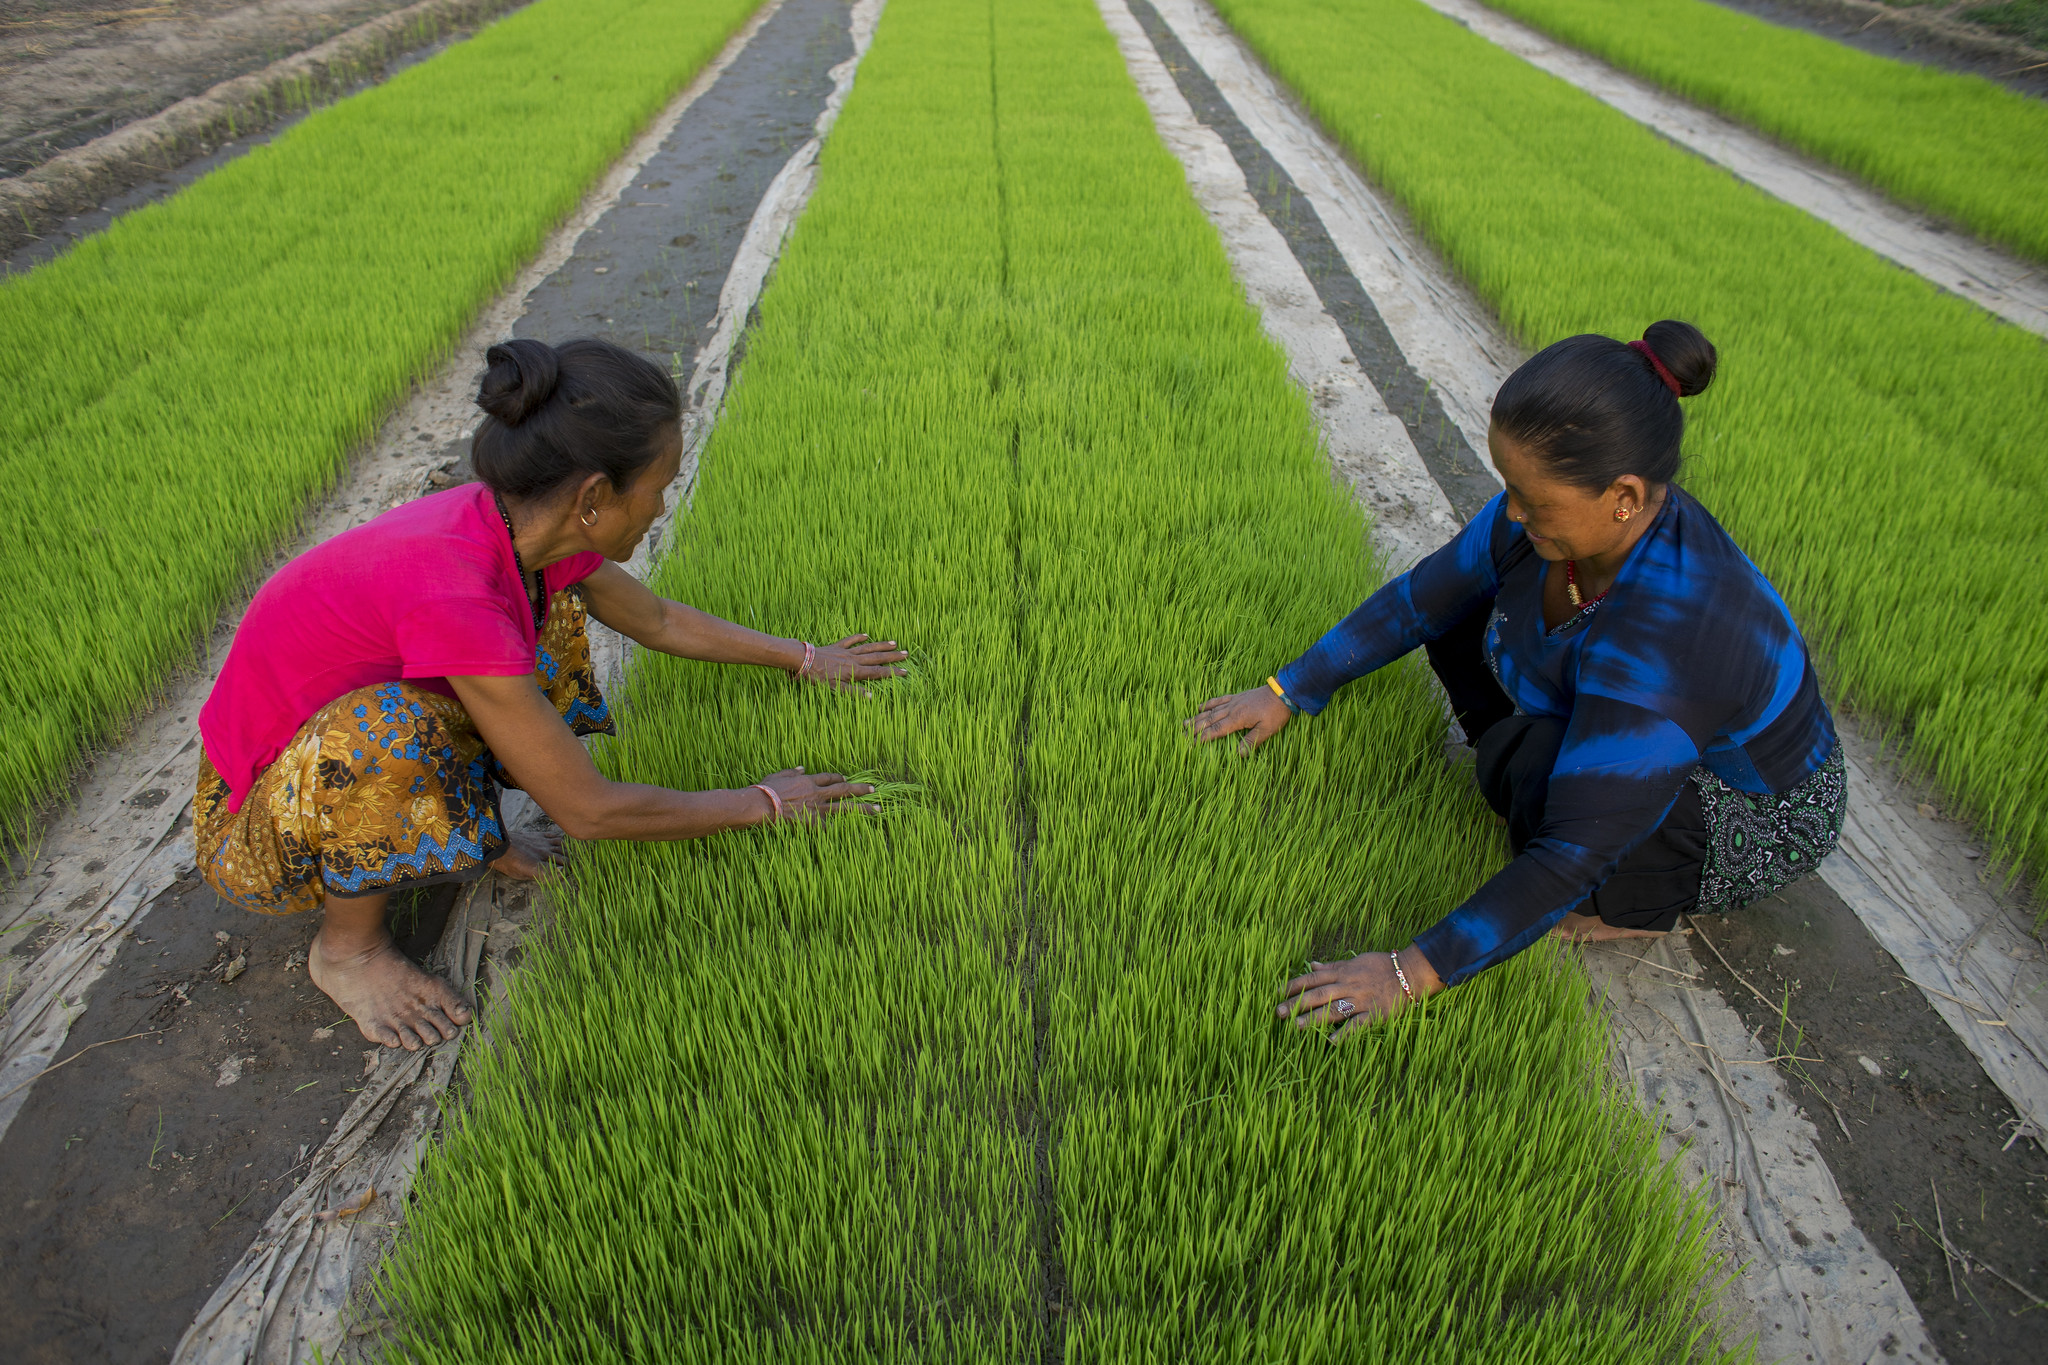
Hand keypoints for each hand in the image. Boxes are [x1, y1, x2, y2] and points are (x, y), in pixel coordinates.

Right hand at [749, 767, 876, 823]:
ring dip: (864, 808)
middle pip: (844, 789)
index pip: (829, 778)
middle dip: (860, 789)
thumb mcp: (779, 775)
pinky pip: (831, 829)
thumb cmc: (766, 790)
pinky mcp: (814, 823)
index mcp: (809, 781)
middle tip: (873, 789)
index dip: (839, 778)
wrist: (762, 804)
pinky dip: (843, 832)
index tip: (846, 778)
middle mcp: (818, 793)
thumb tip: (802, 768)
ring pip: (846, 808)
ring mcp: (818, 809)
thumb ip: (793, 772)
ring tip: (878, 810)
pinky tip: (856, 836)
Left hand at [798, 635, 909, 692]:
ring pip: (867, 647)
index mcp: (855, 671)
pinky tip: (866, 635)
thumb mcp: (835, 689)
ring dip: (881, 645)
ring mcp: (846, 651)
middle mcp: (854, 660)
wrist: (803, 660)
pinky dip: (859, 637)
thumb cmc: (818, 677)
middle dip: (892, 656)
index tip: (905, 671)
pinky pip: (850, 640)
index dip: (892, 672)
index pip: (878, 672)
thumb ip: (854, 693)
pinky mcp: (837, 646)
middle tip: (906, 653)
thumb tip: (871, 697)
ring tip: (894, 643)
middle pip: (877, 657)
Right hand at [1186, 686, 1292, 753]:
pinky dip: (1208, 704)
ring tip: (1184, 722)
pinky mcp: (1237, 697)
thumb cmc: (1276, 713)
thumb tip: (1239, 754)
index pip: (1216, 730)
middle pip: (1209, 720)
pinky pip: (1219, 700)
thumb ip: (1252, 741)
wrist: (1282, 692)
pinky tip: (1201, 706)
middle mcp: (1231, 709)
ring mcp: (1233, 702)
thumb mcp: (1267, 730)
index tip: (1191, 744)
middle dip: (1195, 729)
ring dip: (1197, 717)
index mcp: (1237, 719)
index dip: (1203, 737)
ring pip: (1210, 710)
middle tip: (1182, 736)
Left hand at [1277, 947, 1442, 1031]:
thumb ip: (1332, 965)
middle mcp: (1348, 986)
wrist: (1410, 973)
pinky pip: (1357, 1025)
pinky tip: (1331, 1042)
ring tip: (1296, 1026)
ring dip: (1314, 1018)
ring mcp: (1361, 1000)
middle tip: (1279, 1012)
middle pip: (1318, 995)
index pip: (1313, 978)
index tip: (1278, 993)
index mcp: (1342, 972)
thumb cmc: (1381, 965)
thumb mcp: (1355, 960)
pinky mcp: (1374, 1014)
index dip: (1294, 985)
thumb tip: (1310, 965)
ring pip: (1333, 1010)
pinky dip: (1344, 1033)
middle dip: (1297, 1003)